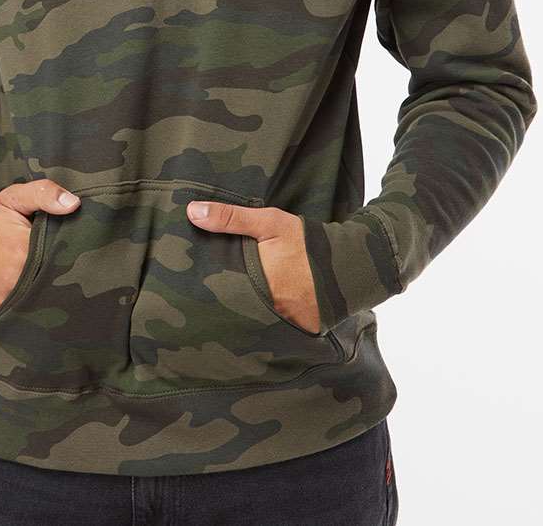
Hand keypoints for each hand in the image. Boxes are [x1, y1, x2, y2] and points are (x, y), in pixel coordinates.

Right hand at [0, 180, 79, 314]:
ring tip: (53, 279)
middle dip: (62, 275)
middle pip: (53, 283)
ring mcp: (5, 298)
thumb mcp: (14, 197)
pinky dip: (30, 304)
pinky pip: (22, 311)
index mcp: (24, 251)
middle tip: (68, 266)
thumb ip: (43, 194)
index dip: (73, 257)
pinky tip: (35, 291)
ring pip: (40, 299)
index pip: (63, 260)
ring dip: (47, 291)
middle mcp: (15, 279)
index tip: (78, 251)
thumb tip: (73, 204)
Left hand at [186, 200, 322, 334]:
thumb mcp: (269, 223)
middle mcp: (270, 309)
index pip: (221, 293)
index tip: (192, 286)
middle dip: (224, 306)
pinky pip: (276, 331)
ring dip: (245, 315)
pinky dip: (267, 324)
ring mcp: (286, 323)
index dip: (207, 290)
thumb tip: (192, 211)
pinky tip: (258, 316)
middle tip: (206, 301)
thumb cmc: (306, 242)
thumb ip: (231, 218)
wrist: (349, 264)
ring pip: (255, 322)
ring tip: (230, 309)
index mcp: (258, 284)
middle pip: (237, 310)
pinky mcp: (300, 331)